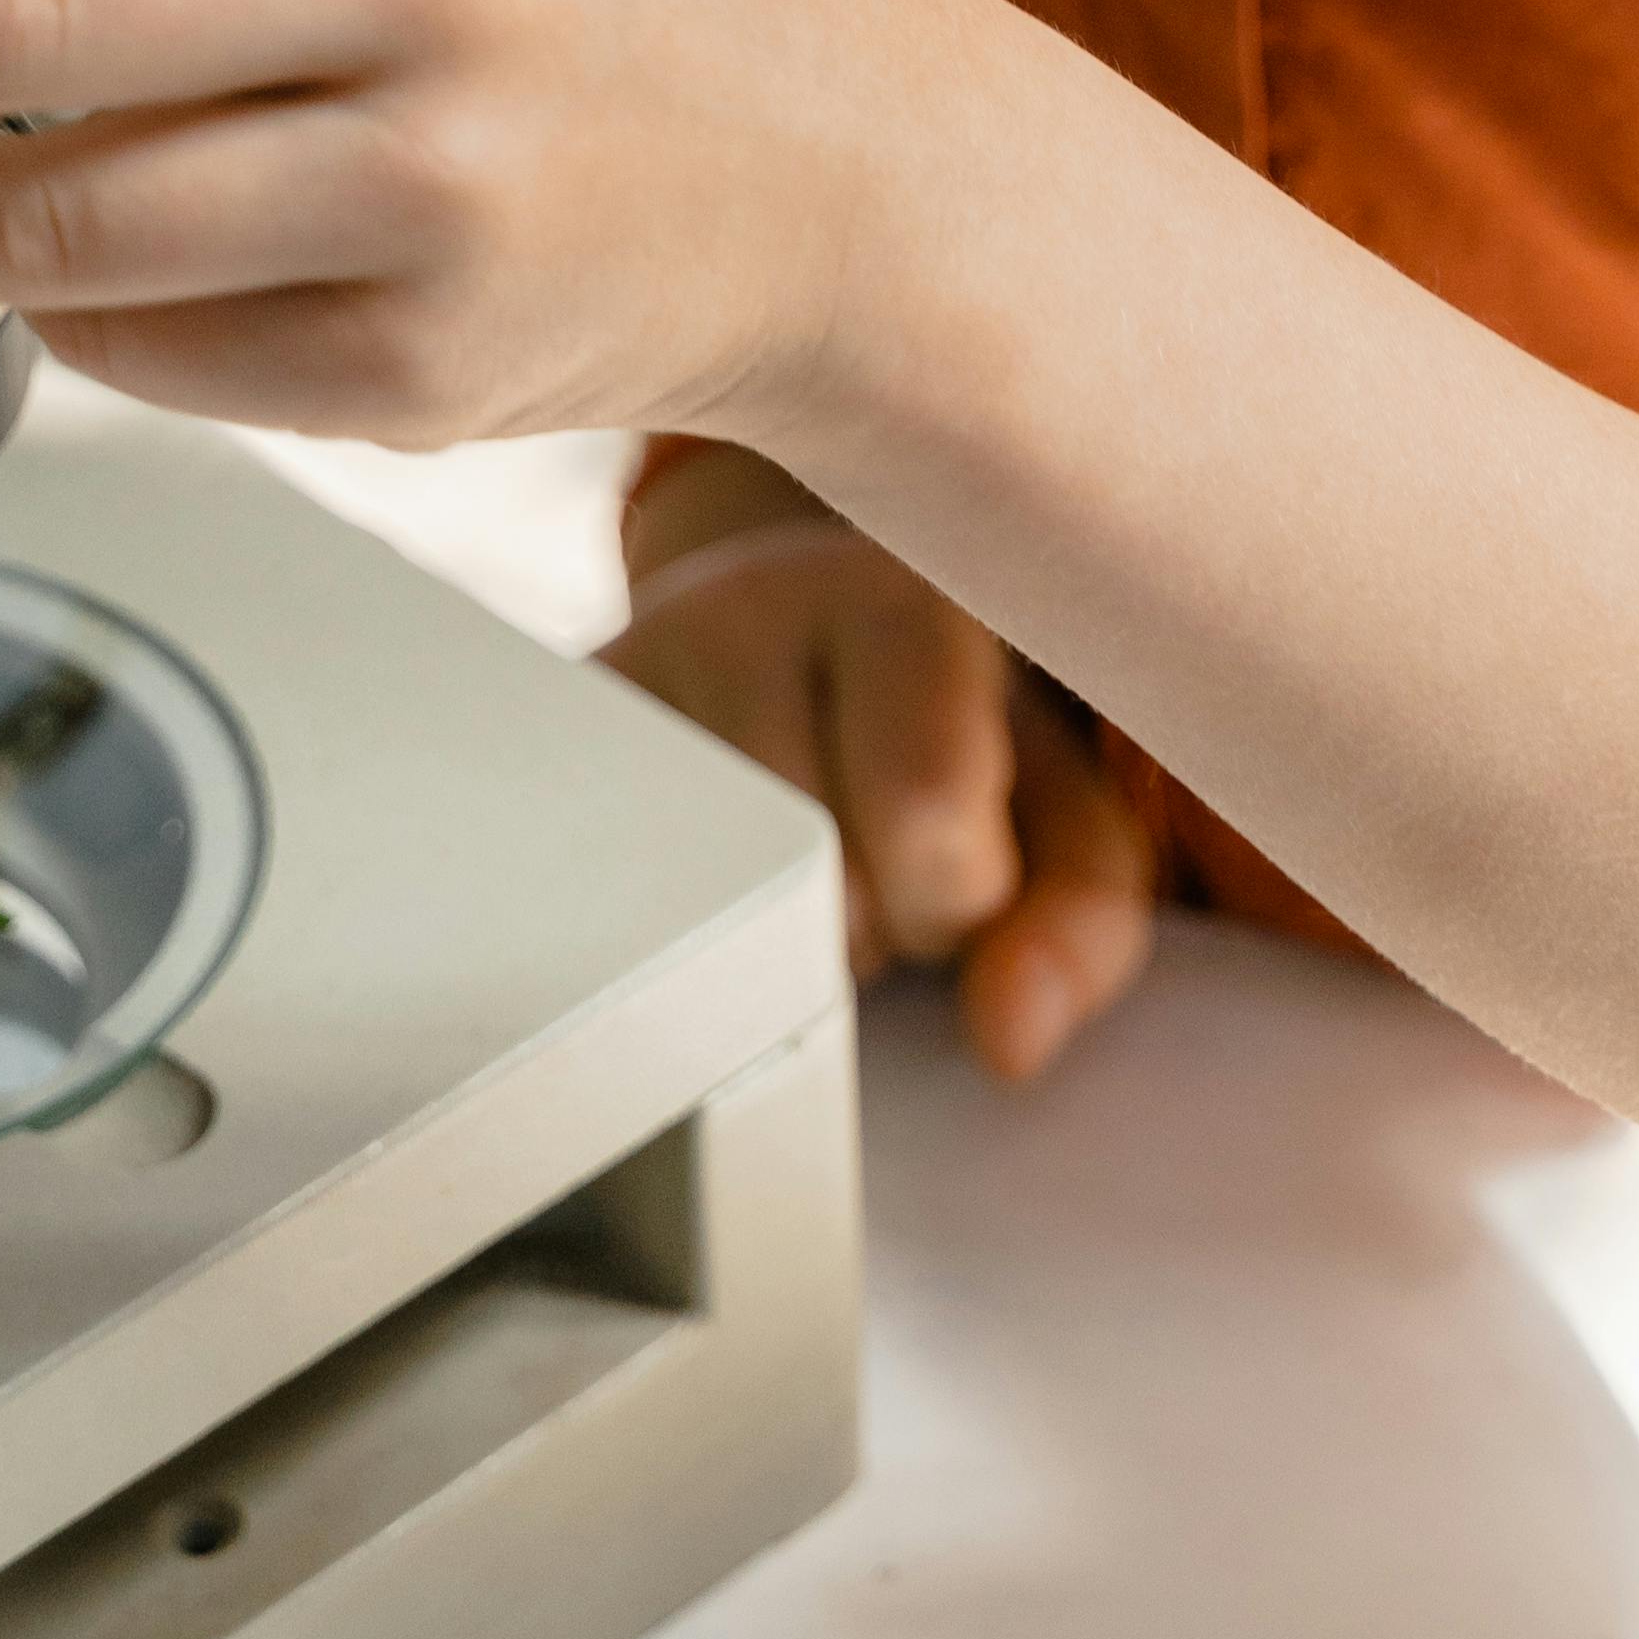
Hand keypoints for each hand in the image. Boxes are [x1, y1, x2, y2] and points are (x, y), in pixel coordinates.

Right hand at [610, 454, 1157, 1076]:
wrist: (807, 627)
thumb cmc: (956, 735)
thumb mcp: (1060, 815)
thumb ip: (1081, 922)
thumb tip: (1009, 1043)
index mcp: (907, 597)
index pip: (925, 811)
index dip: (952, 893)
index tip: (951, 861)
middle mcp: (755, 595)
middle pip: (804, 874)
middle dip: (852, 929)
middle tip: (860, 868)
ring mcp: (633, 655)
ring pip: (694, 903)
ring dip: (755, 942)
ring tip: (785, 872)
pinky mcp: (557, 725)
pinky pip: (606, 894)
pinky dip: (669, 929)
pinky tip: (709, 877)